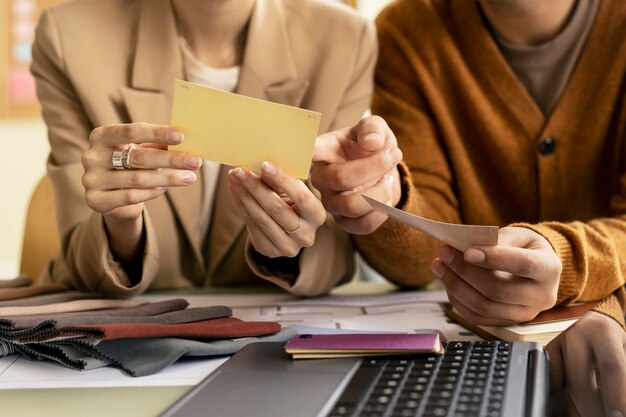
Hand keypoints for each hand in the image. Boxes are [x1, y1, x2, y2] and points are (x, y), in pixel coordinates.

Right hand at [82, 122, 201, 264]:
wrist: (111, 196)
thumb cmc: (129, 165)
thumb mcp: (139, 151)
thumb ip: (156, 145)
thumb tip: (184, 141)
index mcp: (101, 136)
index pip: (131, 131)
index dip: (157, 133)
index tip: (181, 136)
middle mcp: (91, 156)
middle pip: (137, 157)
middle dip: (170, 159)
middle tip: (195, 162)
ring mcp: (91, 179)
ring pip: (137, 179)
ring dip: (167, 178)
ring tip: (189, 177)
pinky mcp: (95, 200)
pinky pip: (130, 196)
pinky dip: (151, 192)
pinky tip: (166, 189)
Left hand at [228, 161, 325, 257]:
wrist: (289, 229)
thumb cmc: (293, 201)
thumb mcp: (293, 190)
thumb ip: (280, 180)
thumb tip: (259, 166)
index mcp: (317, 216)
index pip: (301, 196)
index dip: (282, 180)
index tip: (265, 164)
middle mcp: (306, 235)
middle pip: (276, 209)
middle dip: (255, 187)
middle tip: (240, 170)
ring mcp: (288, 247)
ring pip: (261, 219)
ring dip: (244, 196)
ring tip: (234, 178)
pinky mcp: (270, 251)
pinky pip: (252, 226)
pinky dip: (241, 206)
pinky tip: (235, 191)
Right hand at [311, 115, 402, 234]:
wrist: (383, 170)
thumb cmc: (371, 145)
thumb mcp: (375, 128)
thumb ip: (372, 128)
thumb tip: (372, 142)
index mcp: (323, 151)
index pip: (310, 150)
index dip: (306, 150)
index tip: (307, 147)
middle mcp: (321, 178)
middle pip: (340, 178)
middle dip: (374, 167)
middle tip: (393, 155)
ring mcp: (330, 202)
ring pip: (352, 206)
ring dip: (380, 192)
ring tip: (389, 178)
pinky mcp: (344, 222)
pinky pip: (363, 225)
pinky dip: (382, 212)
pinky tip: (385, 197)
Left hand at [431, 226, 561, 324]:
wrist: (535, 268)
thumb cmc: (523, 247)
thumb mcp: (518, 235)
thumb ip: (497, 239)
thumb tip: (466, 249)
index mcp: (549, 268)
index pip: (523, 265)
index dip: (494, 258)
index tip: (467, 251)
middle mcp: (542, 296)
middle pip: (498, 290)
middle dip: (465, 271)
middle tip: (444, 253)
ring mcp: (525, 314)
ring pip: (484, 307)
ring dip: (455, 285)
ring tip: (439, 265)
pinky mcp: (507, 323)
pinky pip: (476, 317)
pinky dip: (457, 299)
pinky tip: (448, 281)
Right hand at [547, 311, 625, 416]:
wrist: (591, 322)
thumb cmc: (613, 339)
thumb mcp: (624, 351)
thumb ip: (622, 375)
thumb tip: (621, 406)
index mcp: (602, 331)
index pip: (611, 365)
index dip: (616, 395)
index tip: (619, 415)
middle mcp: (574, 334)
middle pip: (580, 381)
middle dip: (592, 409)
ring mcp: (556, 344)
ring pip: (562, 388)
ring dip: (576, 410)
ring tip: (589, 414)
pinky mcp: (545, 355)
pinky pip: (552, 386)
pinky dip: (563, 403)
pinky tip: (575, 409)